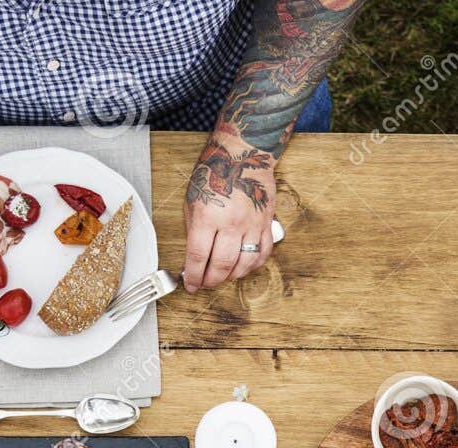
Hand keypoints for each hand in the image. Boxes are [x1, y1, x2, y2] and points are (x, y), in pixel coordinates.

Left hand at [183, 134, 276, 289]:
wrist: (242, 153)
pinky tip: (243, 267)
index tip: (190, 285)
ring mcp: (251, 224)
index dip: (192, 276)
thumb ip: (194, 230)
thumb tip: (194, 257)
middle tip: (205, 283)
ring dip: (231, 276)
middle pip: (221, 265)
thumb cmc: (215, 173)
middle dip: (211, 281)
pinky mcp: (266, 223)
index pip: (198, 256)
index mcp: (207, 216)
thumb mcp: (192, 200)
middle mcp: (231, 223)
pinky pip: (262, 254)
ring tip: (222, 277)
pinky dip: (252, 266)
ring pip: (244, 264)